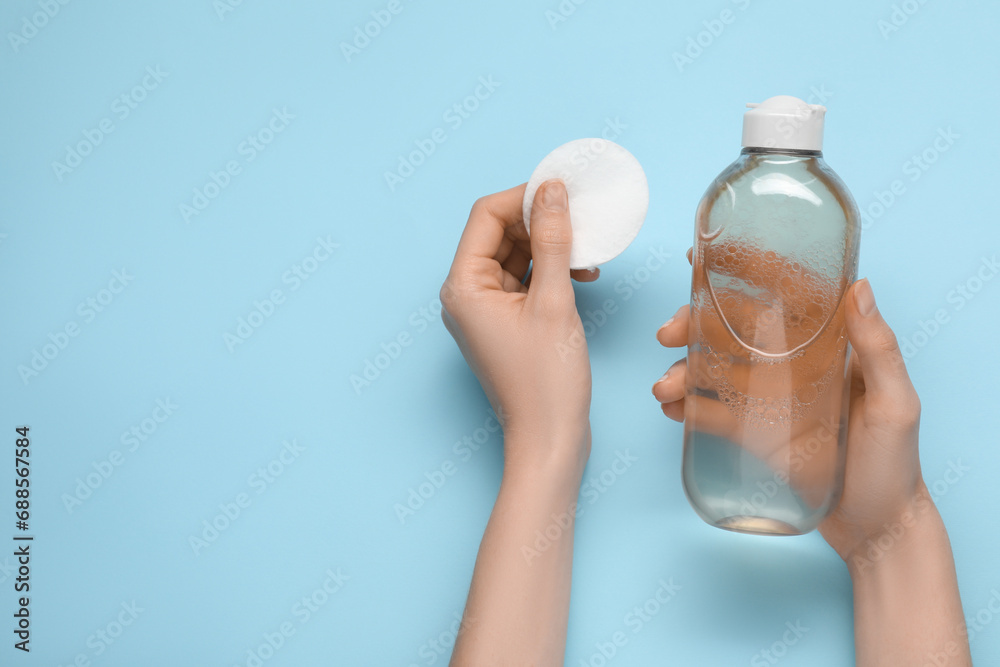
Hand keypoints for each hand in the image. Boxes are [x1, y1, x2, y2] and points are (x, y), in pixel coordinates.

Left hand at [440, 180, 597, 469]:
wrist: (550, 440)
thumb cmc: (546, 381)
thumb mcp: (555, 302)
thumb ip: (554, 242)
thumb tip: (552, 192)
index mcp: (463, 287)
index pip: (486, 216)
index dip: (524, 196)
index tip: (564, 188)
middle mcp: (466, 295)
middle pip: (499, 233)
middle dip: (539, 220)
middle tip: (582, 214)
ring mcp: (485, 310)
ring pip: (515, 255)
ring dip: (550, 245)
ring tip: (587, 248)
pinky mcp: (505, 322)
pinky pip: (525, 280)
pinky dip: (552, 270)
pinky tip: (583, 275)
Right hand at [654, 271, 926, 561]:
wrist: (877, 529)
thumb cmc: (896, 463)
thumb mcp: (896, 404)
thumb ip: (878, 350)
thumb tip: (859, 287)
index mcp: (825, 347)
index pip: (781, 296)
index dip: (744, 271)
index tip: (704, 256)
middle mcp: (791, 366)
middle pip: (733, 329)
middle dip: (694, 324)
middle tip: (669, 333)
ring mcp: (768, 399)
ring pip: (714, 369)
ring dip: (682, 370)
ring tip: (665, 388)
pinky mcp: (752, 434)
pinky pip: (711, 412)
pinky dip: (686, 406)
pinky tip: (671, 409)